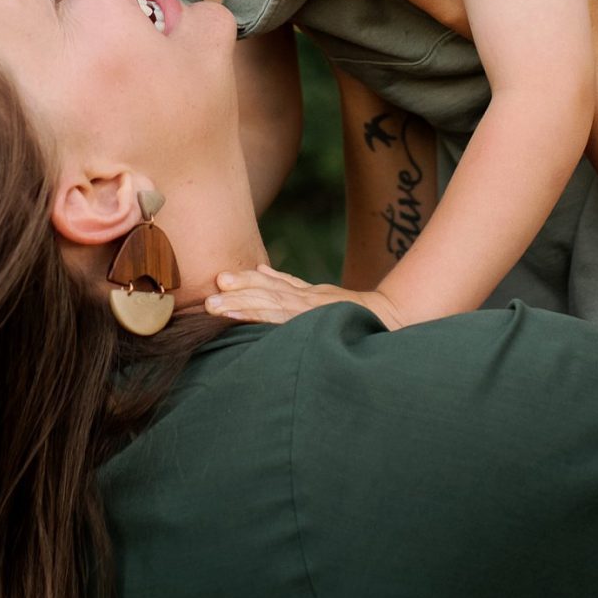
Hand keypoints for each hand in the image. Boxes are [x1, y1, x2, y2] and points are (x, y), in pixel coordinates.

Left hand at [205, 265, 406, 329]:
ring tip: (217, 310)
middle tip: (209, 296)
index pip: (269, 285)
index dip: (245, 281)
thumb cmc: (349, 309)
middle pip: (266, 295)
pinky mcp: (319, 328)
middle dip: (237, 295)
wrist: (388, 318)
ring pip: (273, 309)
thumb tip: (260, 269)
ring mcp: (311, 315)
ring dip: (244, 309)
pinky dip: (269, 322)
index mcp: (302, 294)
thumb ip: (288, 283)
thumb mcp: (317, 293)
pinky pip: (288, 325)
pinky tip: (249, 325)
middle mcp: (305, 302)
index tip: (220, 280)